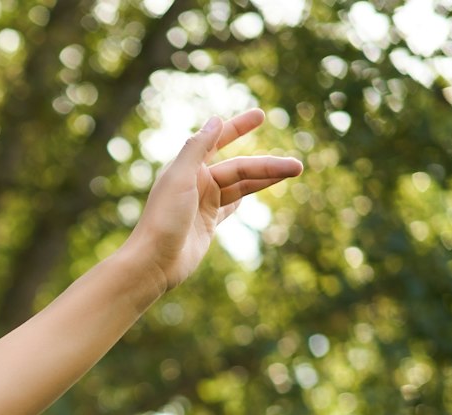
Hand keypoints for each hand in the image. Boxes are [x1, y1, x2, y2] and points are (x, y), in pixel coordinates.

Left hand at [126, 107, 302, 295]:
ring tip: (294, 172)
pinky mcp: (208, 223)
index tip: (260, 115)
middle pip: (239, 168)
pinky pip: (234, 203)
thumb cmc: (163, 220)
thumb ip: (197, 148)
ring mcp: (204, 203)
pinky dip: (248, 194)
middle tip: (298, 165)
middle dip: (268, 165)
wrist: (153, 263)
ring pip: (242, 185)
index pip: (218, 140)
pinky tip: (263, 186)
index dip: (238, 127)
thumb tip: (216, 119)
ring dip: (266, 178)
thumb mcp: (180, 178)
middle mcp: (196, 182)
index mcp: (188, 167)